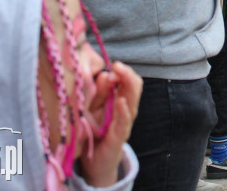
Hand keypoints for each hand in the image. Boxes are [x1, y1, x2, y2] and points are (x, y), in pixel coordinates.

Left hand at [80, 61, 141, 186]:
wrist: (94, 161)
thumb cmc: (94, 131)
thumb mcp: (92, 108)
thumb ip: (98, 93)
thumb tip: (103, 74)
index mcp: (119, 100)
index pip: (128, 81)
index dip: (123, 71)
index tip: (114, 65)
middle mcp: (125, 110)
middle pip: (134, 88)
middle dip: (127, 74)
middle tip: (118, 65)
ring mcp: (124, 124)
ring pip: (132, 102)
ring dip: (128, 87)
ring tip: (121, 74)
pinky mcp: (119, 137)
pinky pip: (124, 123)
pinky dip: (124, 111)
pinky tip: (121, 102)